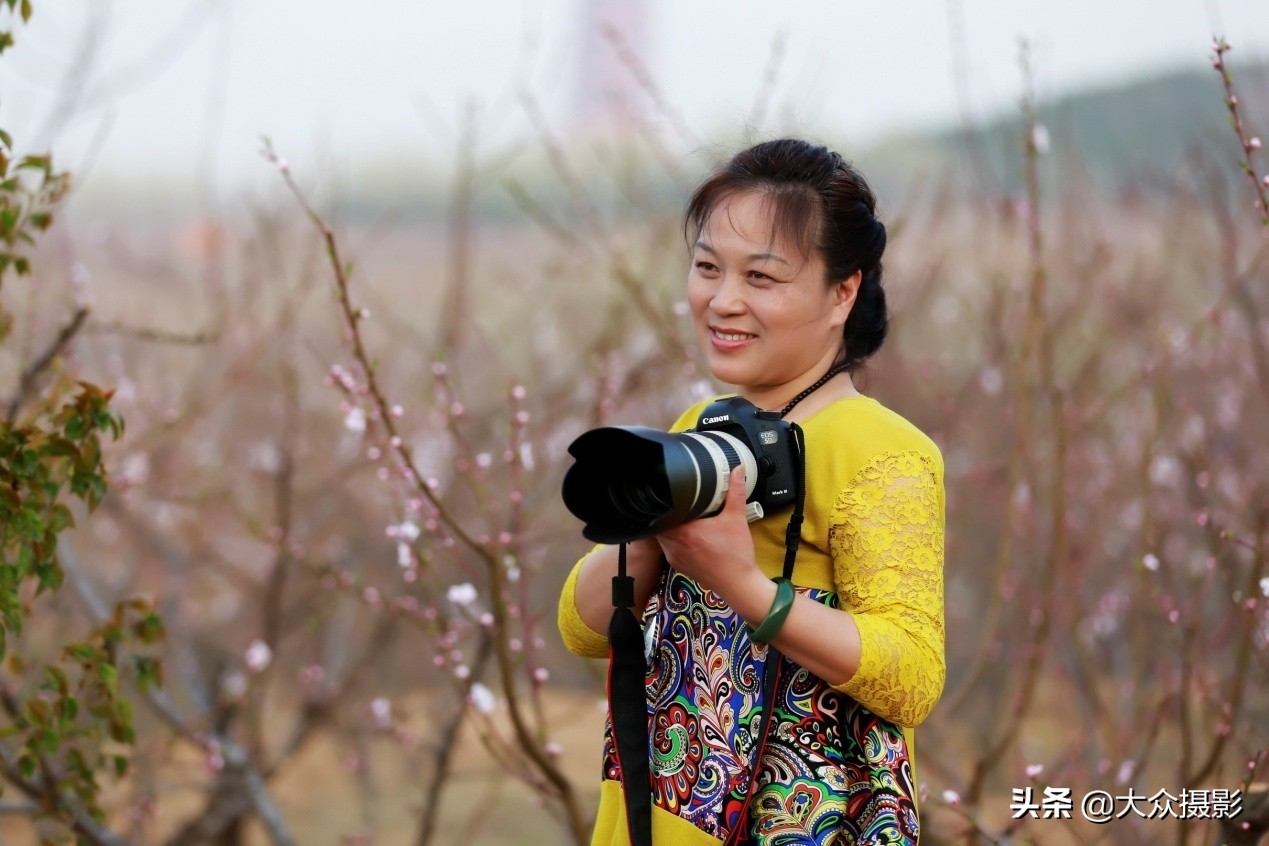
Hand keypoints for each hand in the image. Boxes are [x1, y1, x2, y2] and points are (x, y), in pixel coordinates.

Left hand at [654, 466, 759, 594]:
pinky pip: (667, 548)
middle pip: (659, 523)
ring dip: (668, 527)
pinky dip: (673, 539)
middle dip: (667, 513)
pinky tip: (685, 534)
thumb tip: (737, 471)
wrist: (739, 584)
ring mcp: (674, 557)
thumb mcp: (737, 518)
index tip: (670, 495)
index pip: (662, 513)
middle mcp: (675, 545)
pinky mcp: (678, 565)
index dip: (663, 502)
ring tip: (681, 517)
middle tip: (678, 505)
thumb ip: (735, 491)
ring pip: (661, 536)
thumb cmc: (737, 555)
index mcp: (686, 532)